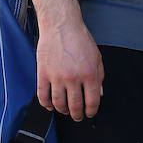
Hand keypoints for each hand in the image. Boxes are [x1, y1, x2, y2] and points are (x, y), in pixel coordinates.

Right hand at [35, 7, 103, 121]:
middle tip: (77, 117)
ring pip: (58, 103)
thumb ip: (99, 77)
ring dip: (63, 111)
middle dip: (77, 115)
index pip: (92, 101)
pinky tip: (50, 106)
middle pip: (75, 105)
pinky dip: (46, 104)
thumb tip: (99, 94)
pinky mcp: (43, 74)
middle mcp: (73, 77)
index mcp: (90, 73)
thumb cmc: (80, 39)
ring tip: (65, 111)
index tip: (89, 113)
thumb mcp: (97, 57)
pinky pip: (43, 95)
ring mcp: (56, 76)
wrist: (61, 26)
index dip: (91, 111)